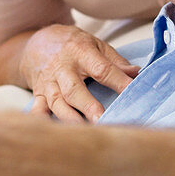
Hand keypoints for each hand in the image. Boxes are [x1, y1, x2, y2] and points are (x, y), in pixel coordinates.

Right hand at [20, 25, 138, 122]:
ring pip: (56, 102)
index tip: (132, 93)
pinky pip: (37, 109)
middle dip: (87, 106)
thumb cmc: (73, 45)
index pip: (101, 69)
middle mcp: (62, 67)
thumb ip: (116, 61)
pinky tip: (50, 133)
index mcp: (81, 52)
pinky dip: (41, 121)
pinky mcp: (38, 93)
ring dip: (69, 118)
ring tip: (83, 133)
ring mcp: (48, 82)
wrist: (38, 41)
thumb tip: (137, 74)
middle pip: (74, 89)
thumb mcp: (96, 44)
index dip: (118, 81)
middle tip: (102, 121)